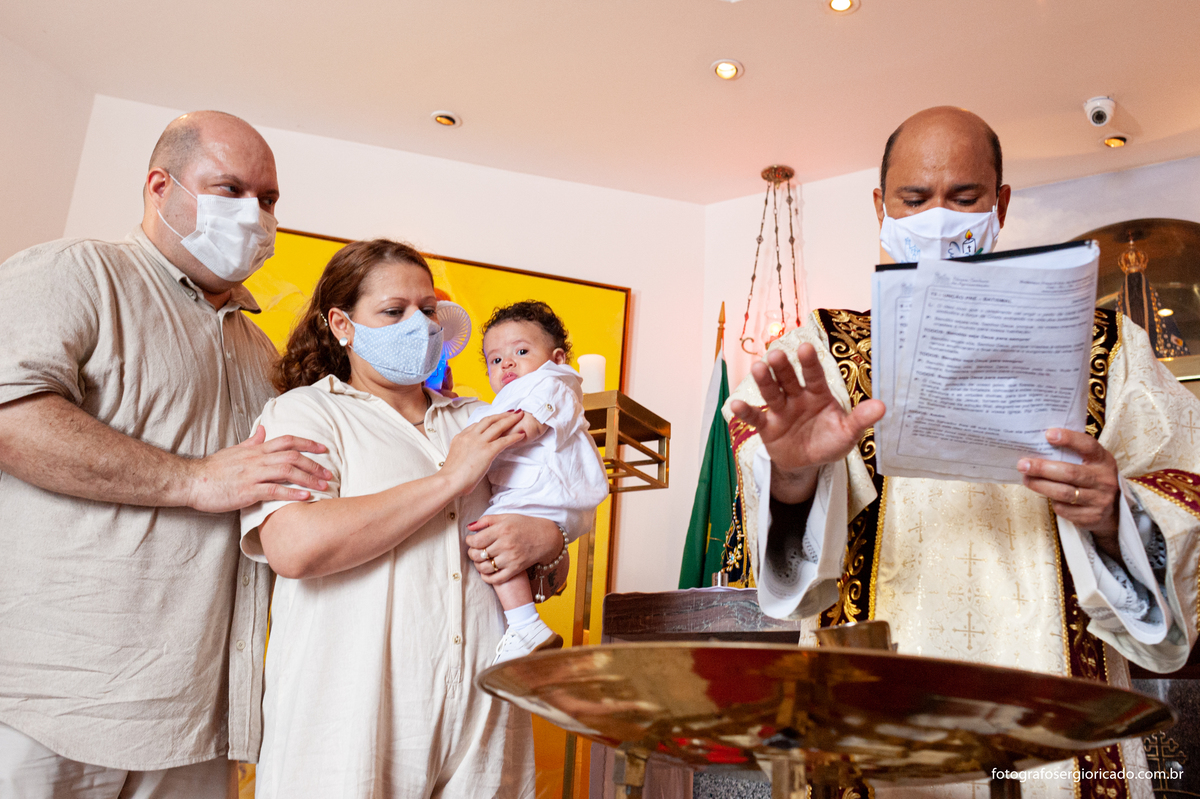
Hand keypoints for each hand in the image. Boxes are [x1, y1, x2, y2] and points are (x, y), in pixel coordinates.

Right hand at [186, 425, 331, 512]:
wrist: (191, 481)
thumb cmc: (212, 470)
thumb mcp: (234, 451)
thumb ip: (252, 442)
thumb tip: (264, 429)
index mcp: (255, 450)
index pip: (287, 441)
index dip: (308, 443)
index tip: (324, 449)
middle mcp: (257, 459)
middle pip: (292, 456)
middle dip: (314, 464)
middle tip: (329, 474)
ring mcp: (252, 475)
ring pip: (287, 471)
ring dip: (308, 478)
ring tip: (323, 486)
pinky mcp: (246, 491)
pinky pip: (274, 491)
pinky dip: (292, 493)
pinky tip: (306, 497)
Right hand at [440, 412, 525, 496]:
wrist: (449, 481)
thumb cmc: (451, 477)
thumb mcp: (455, 458)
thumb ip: (463, 453)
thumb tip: (469, 458)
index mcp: (460, 437)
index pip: (476, 425)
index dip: (488, 421)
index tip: (496, 419)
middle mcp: (470, 436)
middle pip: (488, 420)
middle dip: (502, 414)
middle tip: (512, 412)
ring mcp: (479, 442)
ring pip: (498, 426)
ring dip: (510, 419)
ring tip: (520, 415)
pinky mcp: (487, 451)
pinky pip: (504, 440)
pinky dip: (514, 436)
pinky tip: (522, 434)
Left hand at [465, 514, 560, 584]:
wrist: (546, 538)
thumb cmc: (525, 525)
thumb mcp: (506, 517)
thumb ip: (486, 520)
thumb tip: (469, 527)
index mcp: (502, 530)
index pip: (476, 540)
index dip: (469, 541)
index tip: (471, 540)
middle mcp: (506, 545)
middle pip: (478, 554)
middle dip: (472, 553)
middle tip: (474, 550)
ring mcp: (511, 559)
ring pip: (485, 568)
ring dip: (478, 565)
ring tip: (480, 560)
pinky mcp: (516, 569)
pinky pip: (496, 579)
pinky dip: (487, 578)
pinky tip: (486, 572)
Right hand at [728, 344, 883, 502]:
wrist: (808, 463)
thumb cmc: (829, 441)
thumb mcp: (847, 433)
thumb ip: (860, 419)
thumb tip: (883, 406)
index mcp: (818, 394)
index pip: (815, 376)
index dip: (810, 363)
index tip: (806, 348)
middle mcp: (797, 397)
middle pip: (789, 379)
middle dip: (783, 367)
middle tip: (776, 354)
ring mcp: (781, 410)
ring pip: (772, 392)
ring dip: (764, 381)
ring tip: (757, 368)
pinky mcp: (767, 426)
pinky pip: (756, 417)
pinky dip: (745, 411)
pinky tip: (735, 405)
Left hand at [1019, 428, 1120, 556]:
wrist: (1113, 509)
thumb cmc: (1092, 477)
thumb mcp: (1090, 462)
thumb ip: (1071, 453)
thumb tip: (1037, 444)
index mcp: (1103, 460)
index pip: (1088, 446)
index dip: (1069, 439)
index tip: (1048, 434)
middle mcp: (1105, 480)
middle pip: (1070, 473)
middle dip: (1043, 468)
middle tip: (1023, 464)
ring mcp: (1100, 500)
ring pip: (1064, 493)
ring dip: (1040, 485)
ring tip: (1026, 479)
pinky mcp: (1092, 517)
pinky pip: (1064, 509)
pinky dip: (1052, 501)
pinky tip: (1045, 494)